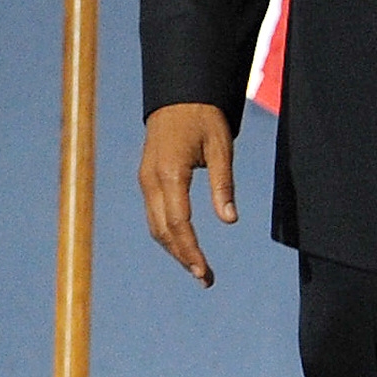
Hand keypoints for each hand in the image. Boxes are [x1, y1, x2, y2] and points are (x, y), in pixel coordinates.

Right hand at [140, 102, 238, 286]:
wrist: (179, 97)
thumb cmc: (204, 119)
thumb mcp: (221, 147)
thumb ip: (224, 184)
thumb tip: (230, 220)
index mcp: (169, 173)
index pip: (179, 223)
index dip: (191, 250)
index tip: (204, 271)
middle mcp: (151, 181)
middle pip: (163, 231)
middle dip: (184, 257)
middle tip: (206, 280)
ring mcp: (146, 181)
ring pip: (156, 226)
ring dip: (175, 250)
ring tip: (199, 270)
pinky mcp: (148, 180)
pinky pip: (155, 215)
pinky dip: (169, 235)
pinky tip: (185, 247)